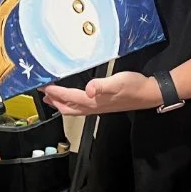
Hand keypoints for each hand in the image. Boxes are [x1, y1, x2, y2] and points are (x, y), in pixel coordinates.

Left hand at [41, 71, 160, 115]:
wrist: (148, 94)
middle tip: (42, 92)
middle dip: (53, 100)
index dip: (54, 92)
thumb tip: (88, 89)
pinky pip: (81, 107)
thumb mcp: (118, 82)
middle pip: (67, 108)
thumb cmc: (134, 87)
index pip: (68, 97)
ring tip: (51, 97)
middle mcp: (93, 107)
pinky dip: (71, 102)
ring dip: (60, 103)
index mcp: (94, 101)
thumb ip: (102, 85)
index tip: (42, 86)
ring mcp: (98, 107)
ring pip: (73, 109)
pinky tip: (73, 97)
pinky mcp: (102, 105)